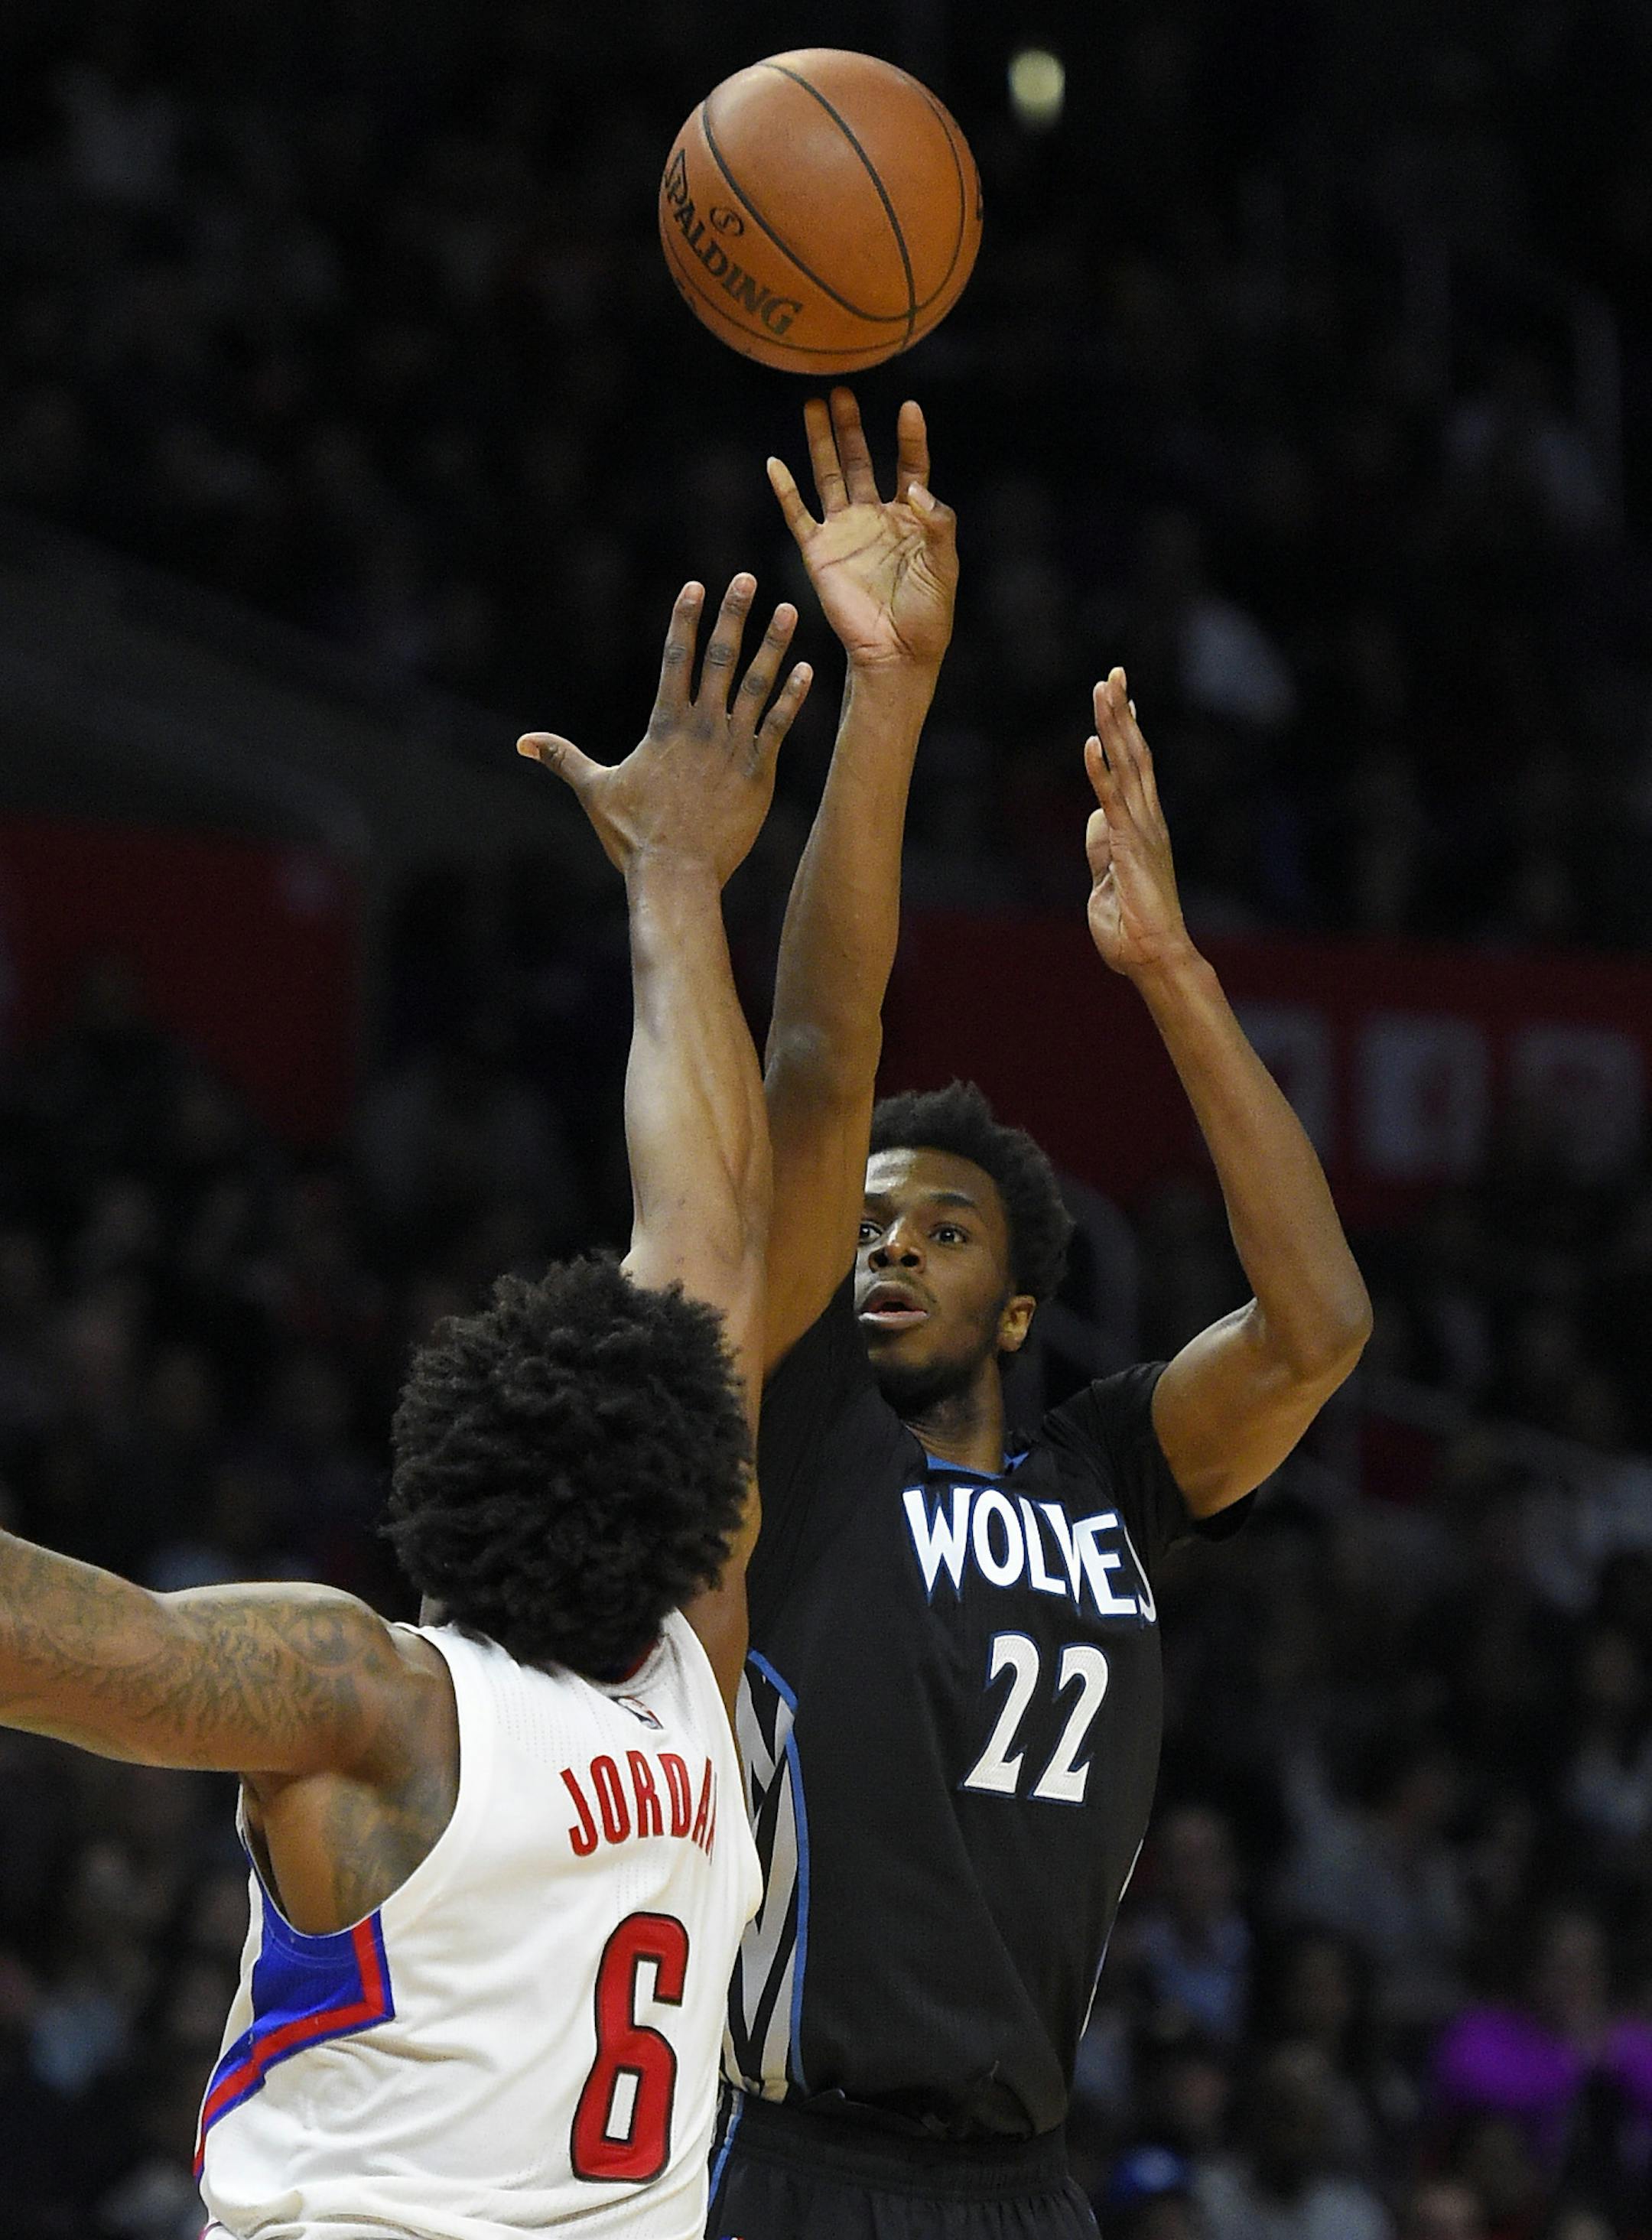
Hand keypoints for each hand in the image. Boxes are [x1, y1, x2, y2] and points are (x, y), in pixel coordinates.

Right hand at [518, 575, 810, 884]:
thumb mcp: (593, 791)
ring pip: (756, 685)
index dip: (685, 619)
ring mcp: (732, 746)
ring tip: (789, 611)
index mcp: (664, 724)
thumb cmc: (633, 836)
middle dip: (733, 615)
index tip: (695, 586)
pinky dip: (794, 697)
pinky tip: (808, 669)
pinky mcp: (758, 771)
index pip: (674, 658)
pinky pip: (779, 726)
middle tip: (745, 578)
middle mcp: (701, 726)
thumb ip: (563, 758)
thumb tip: (521, 743)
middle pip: (719, 658)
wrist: (676, 873)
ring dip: (773, 646)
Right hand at [768, 389, 956, 672]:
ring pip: (828, 476)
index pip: (910, 465)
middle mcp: (874, 517)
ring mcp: (844, 532)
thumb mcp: (945, 564)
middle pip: (860, 460)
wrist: (897, 653)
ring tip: (813, 405)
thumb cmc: (928, 613)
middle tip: (842, 392)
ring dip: (820, 442)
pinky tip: (774, 463)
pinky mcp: (819, 552)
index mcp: (909, 517)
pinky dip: (785, 490)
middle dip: (851, 427)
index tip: (909, 409)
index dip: (910, 437)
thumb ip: (937, 522)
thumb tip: (915, 486)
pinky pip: (798, 515)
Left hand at [1084, 671, 1196, 978]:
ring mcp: (1142, 830)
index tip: (1121, 697)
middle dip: (1122, 712)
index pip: (1135, 768)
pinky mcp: (1130, 847)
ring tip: (1105, 688)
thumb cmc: (1131, 928)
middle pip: (1134, 753)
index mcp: (1143, 826)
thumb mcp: (1107, 880)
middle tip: (1114, 673)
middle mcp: (1148, 820)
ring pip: (1128, 766)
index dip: (1127, 731)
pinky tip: (1092, 742)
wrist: (1152, 958)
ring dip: (1114, 726)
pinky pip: (1114, 801)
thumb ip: (1101, 848)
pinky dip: (1102, 771)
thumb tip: (1095, 819)